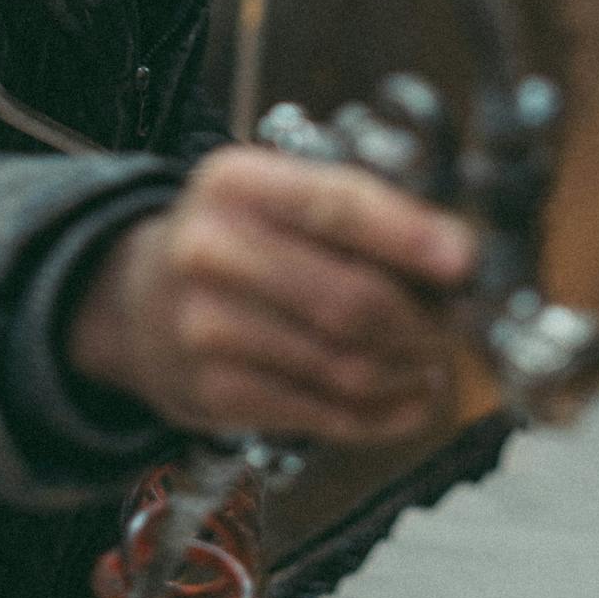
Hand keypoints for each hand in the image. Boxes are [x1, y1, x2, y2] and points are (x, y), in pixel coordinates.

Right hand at [66, 145, 476, 445]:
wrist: (135, 300)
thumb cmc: (234, 239)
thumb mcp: (274, 192)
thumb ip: (356, 210)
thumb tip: (455, 255)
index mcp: (234, 183)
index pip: (336, 207)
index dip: (409, 236)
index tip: (464, 260)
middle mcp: (211, 251)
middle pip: (349, 300)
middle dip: (423, 319)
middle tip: (456, 321)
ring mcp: (207, 329)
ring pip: (345, 366)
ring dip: (410, 371)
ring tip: (434, 360)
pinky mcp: (214, 395)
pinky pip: (324, 414)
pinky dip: (383, 415)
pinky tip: (407, 399)